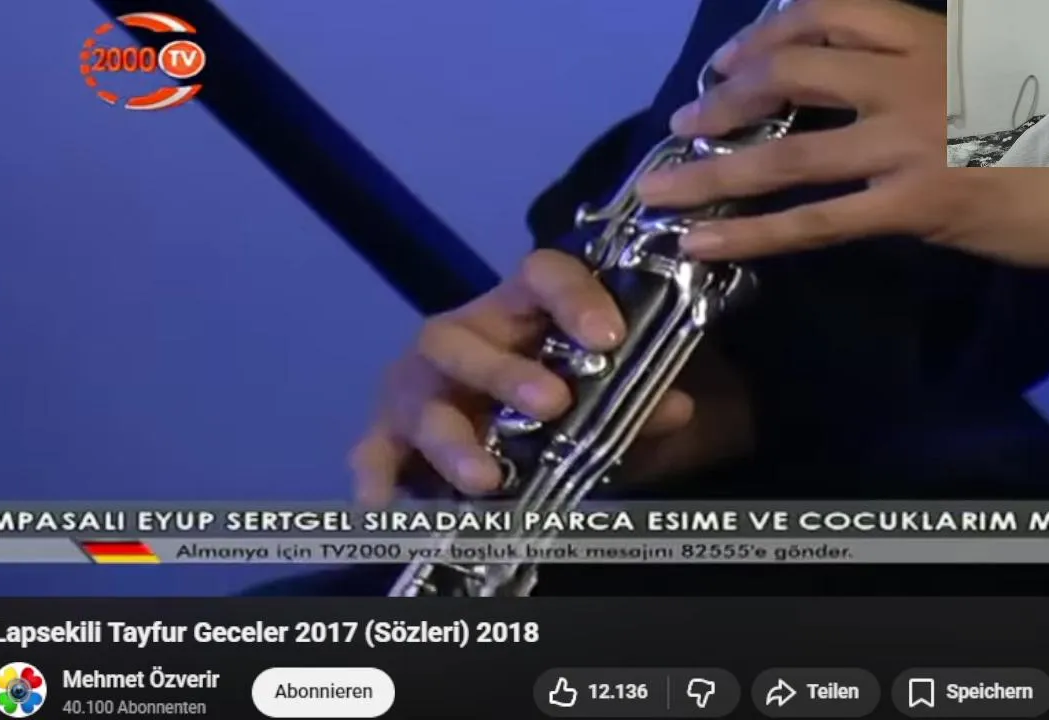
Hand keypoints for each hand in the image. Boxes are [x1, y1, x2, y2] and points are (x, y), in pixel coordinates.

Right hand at [350, 249, 694, 503]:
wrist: (507, 440)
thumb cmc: (565, 406)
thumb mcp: (611, 407)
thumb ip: (640, 407)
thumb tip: (675, 408)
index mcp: (520, 310)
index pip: (542, 275)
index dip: (572, 297)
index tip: (609, 336)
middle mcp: (461, 336)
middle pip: (464, 339)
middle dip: (505, 373)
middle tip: (553, 405)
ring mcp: (419, 386)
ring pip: (421, 400)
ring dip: (452, 440)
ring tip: (487, 481)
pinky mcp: (389, 435)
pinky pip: (373, 453)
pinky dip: (378, 479)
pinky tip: (387, 507)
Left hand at [636, 0, 949, 257]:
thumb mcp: (991, 67)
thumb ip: (924, 71)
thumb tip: (862, 91)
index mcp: (931, 34)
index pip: (829, 12)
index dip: (764, 32)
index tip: (726, 61)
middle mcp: (911, 77)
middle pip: (790, 74)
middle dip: (724, 100)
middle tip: (685, 123)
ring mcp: (910, 142)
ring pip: (786, 156)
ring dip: (709, 173)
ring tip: (658, 189)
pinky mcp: (915, 206)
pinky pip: (814, 221)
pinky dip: (749, 234)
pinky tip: (701, 243)